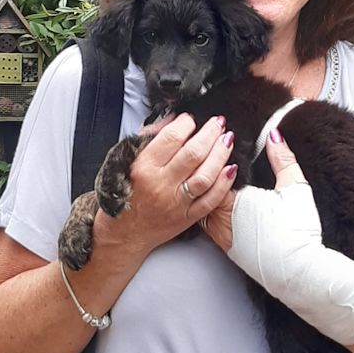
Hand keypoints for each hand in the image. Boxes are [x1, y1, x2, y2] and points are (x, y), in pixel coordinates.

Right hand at [94, 113, 236, 256]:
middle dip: (210, 133)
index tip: (191, 120)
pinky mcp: (187, 218)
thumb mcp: (128, 161)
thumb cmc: (125, 194)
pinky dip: (224, 183)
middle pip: (193, 153)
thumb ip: (150, 139)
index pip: (172, 138)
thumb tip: (173, 120)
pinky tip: (230, 168)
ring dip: (220, 154)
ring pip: (205, 175)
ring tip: (226, 140)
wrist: (124, 232)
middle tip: (218, 123)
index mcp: (144, 167)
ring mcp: (176, 203)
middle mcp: (161, 185)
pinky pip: (211, 199)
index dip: (187, 124)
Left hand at [201, 128, 308, 251]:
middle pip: (199, 188)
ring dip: (202, 190)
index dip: (214, 154)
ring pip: (198, 205)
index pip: (211, 171)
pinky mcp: (225, 246)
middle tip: (212, 154)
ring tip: (210, 175)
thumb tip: (274, 137)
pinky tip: (215, 201)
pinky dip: (207, 208)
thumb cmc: (297, 233)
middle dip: (203, 170)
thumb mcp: (295, 187)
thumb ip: (282, 158)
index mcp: (232, 201)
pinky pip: (206, 221)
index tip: (220, 142)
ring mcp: (220, 234)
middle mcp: (219, 219)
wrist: (299, 271)